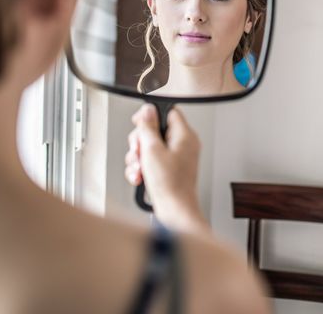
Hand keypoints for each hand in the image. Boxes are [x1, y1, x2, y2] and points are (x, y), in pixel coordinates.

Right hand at [124, 104, 204, 230]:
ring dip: (137, 158)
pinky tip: (139, 177)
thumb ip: (148, 127)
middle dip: (140, 142)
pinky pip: (149, 161)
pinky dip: (141, 168)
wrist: (174, 211)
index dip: (151, 115)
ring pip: (148, 147)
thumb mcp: (152, 150)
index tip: (139, 122)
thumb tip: (148, 111)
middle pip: (154, 130)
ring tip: (139, 169)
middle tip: (138, 151)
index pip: (168, 112)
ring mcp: (174, 158)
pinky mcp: (167, 169)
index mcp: (184, 136)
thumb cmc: (170, 184)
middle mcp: (182, 145)